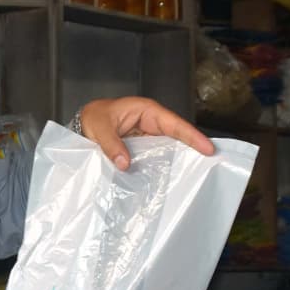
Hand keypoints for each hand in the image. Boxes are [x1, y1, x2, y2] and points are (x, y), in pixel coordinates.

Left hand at [80, 97, 214, 170]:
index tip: (207, 148)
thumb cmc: (93, 117)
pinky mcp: (141, 149)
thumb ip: (112, 145)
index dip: (191, 136)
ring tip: (192, 175)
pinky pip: (154, 157)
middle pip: (176, 137)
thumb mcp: (100, 128)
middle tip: (209, 165)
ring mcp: (147, 137)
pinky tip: (165, 178)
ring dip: (176, 160)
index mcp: (146, 111)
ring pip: (167, 149)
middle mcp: (151, 123)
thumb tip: (125, 164)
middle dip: (192, 149)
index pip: (174, 124)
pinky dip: (160, 166)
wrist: (80, 125)